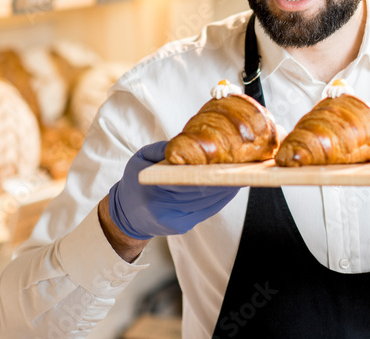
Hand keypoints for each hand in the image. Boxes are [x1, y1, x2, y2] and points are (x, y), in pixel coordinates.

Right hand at [108, 141, 240, 240]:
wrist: (127, 214)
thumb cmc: (135, 181)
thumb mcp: (140, 158)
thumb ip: (162, 149)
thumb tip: (187, 141)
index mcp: (151, 190)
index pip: (185, 181)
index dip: (209, 173)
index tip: (226, 161)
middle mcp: (163, 210)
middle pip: (201, 193)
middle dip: (223, 178)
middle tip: (242, 163)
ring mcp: (175, 221)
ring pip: (208, 203)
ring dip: (227, 188)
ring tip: (242, 172)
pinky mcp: (183, 227)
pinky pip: (208, 210)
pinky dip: (222, 197)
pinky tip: (232, 185)